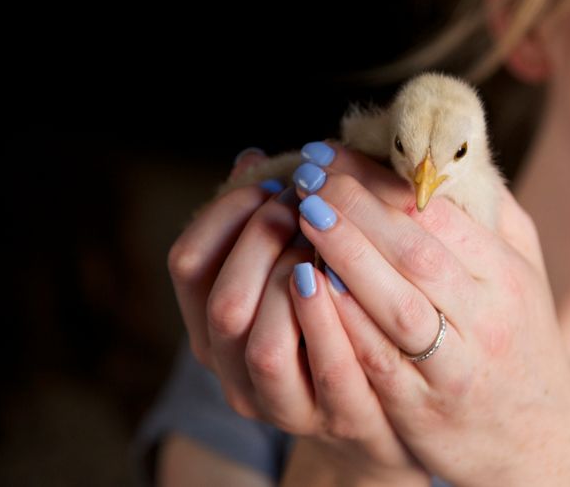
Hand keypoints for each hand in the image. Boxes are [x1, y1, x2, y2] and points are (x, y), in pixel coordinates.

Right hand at [167, 147, 426, 484]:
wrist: (383, 378)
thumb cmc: (332, 294)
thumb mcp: (293, 246)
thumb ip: (269, 208)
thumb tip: (252, 156)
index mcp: (207, 313)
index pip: (186, 261)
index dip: (224, 214)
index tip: (270, 182)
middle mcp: (226, 360)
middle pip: (223, 301)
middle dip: (264, 243)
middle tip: (305, 205)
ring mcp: (270, 396)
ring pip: (262, 342)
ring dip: (296, 282)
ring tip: (326, 244)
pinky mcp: (322, 414)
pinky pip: (322, 371)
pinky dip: (332, 321)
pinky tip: (347, 281)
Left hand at [292, 144, 569, 485]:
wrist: (534, 437)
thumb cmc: (520, 338)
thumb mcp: (524, 270)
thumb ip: (489, 212)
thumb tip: (445, 151)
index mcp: (507, 275)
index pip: (442, 214)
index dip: (381, 180)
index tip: (335, 153)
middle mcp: (487, 318)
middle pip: (416, 253)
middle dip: (356, 208)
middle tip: (307, 174)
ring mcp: (455, 367)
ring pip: (394, 305)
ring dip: (342, 255)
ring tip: (300, 215)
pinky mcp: (422, 409)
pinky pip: (377, 361)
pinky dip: (341, 321)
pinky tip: (306, 285)